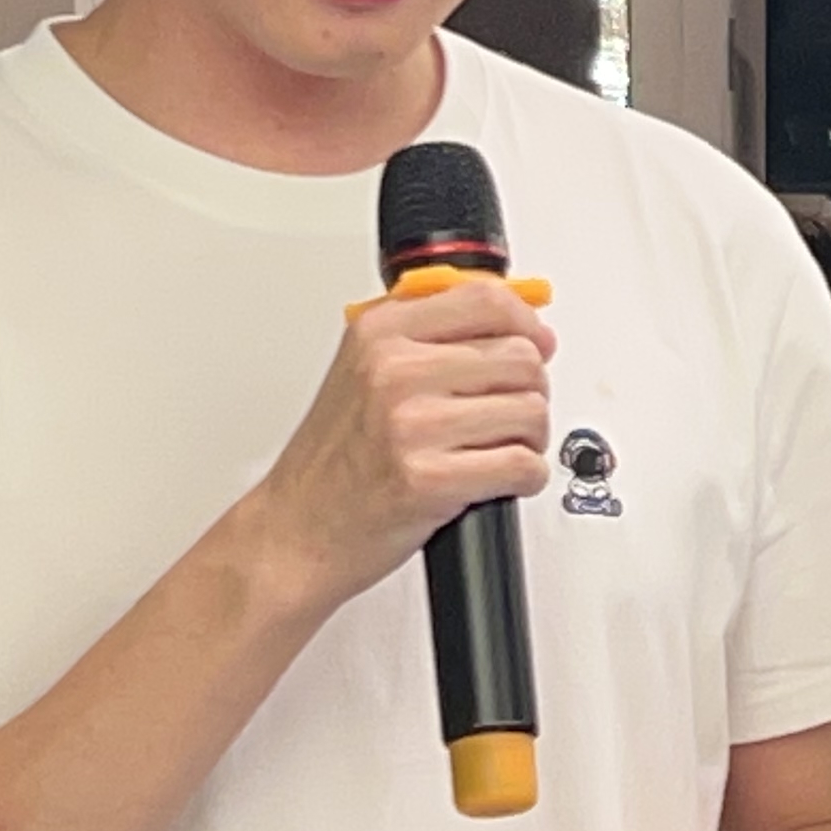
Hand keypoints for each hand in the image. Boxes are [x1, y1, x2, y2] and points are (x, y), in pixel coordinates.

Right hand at [243, 280, 554, 608]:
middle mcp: (394, 370)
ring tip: (498, 448)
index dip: (527, 323)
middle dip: (531, 389)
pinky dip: (526, 477)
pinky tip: (499, 479)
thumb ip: (427, 336)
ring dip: (530, 437)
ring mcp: (412, 424)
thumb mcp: (362, 370)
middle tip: (510, 411)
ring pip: (530, 410)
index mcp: (380, 332)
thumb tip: (514, 322)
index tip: (535, 342)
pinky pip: (522, 466)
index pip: (487, 300)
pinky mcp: (430, 479)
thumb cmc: (333, 459)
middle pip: (521, 357)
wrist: (295, 530)